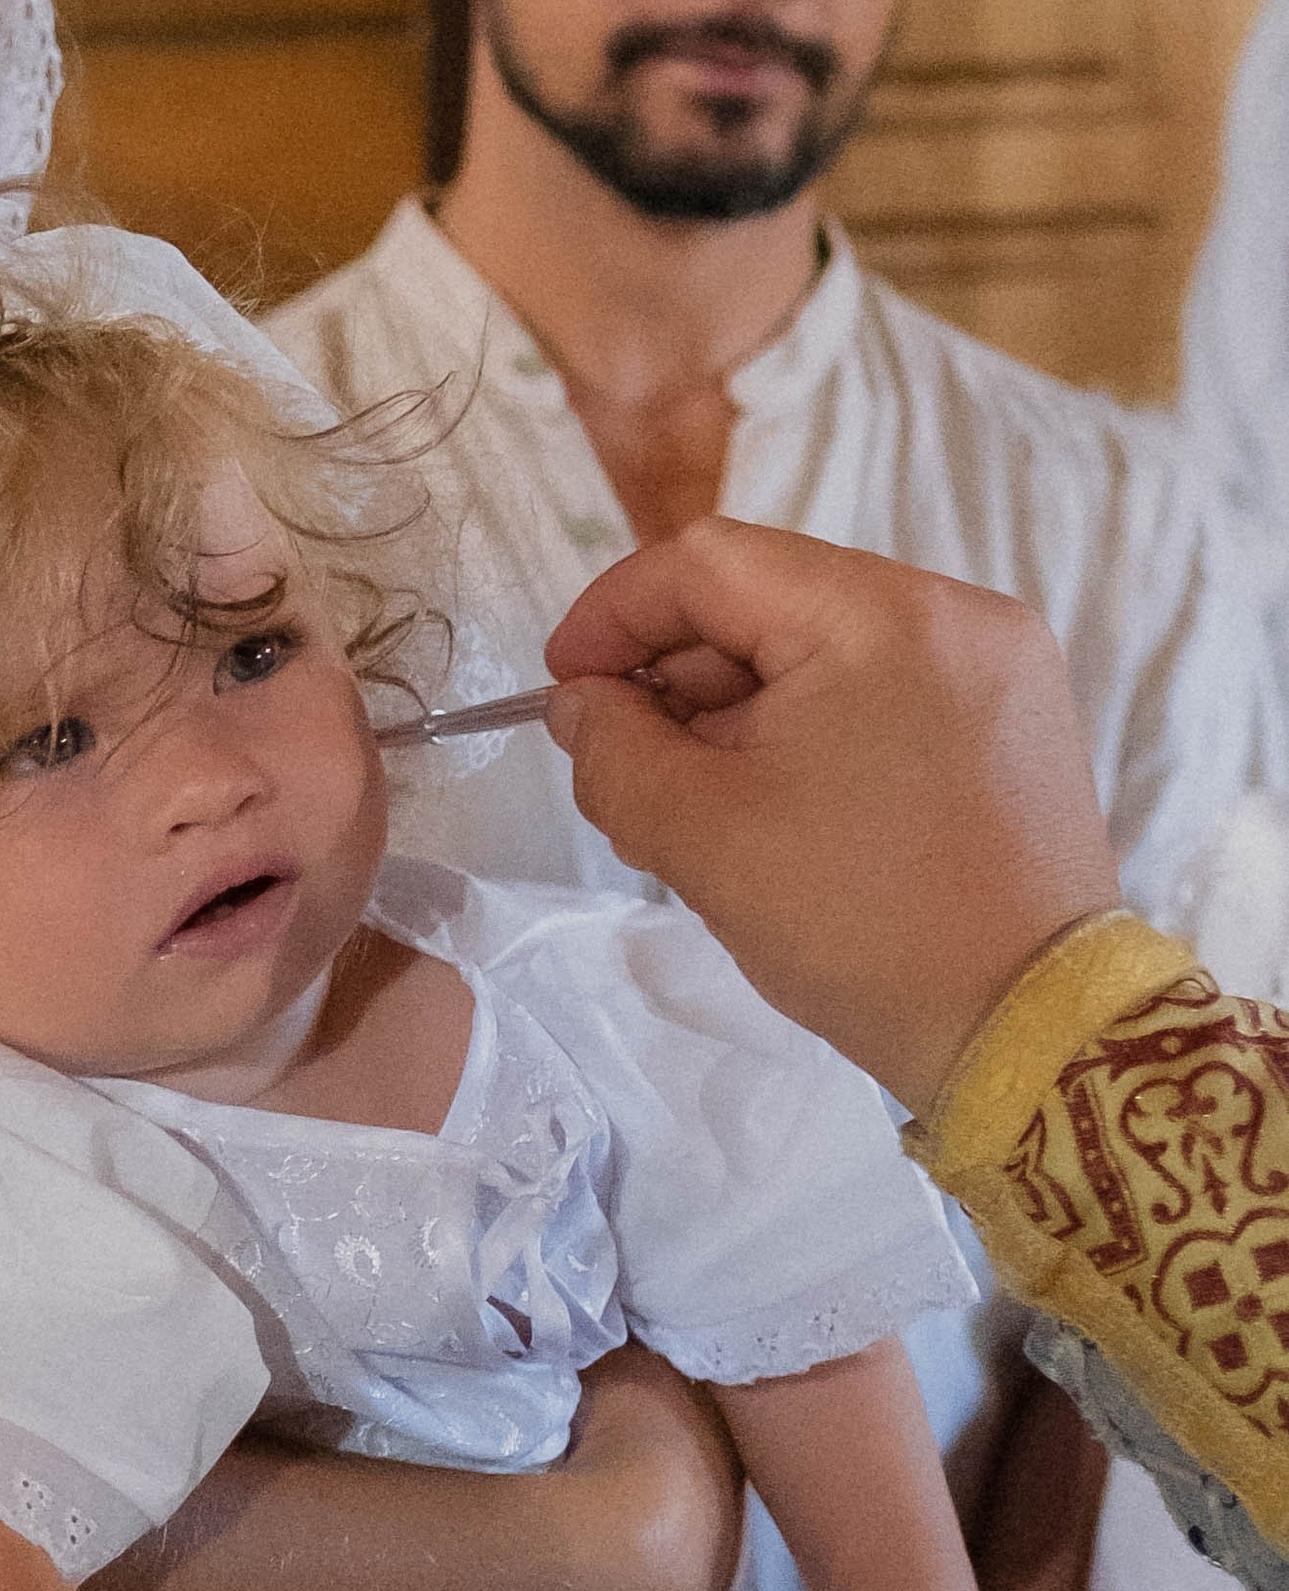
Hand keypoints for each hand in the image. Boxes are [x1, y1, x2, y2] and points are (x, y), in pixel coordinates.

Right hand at [542, 522, 1118, 1115]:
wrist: (1027, 1027)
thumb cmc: (860, 924)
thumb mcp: (701, 836)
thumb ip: (614, 749)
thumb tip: (584, 703)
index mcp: (877, 616)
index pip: (708, 563)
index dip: (614, 615)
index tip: (564, 691)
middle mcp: (952, 609)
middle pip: (770, 595)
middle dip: (678, 670)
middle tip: (626, 761)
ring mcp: (997, 660)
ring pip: (825, 642)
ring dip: (741, 703)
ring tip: (702, 799)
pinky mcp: (1016, 714)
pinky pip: (884, 684)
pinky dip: (813, 724)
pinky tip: (783, 801)